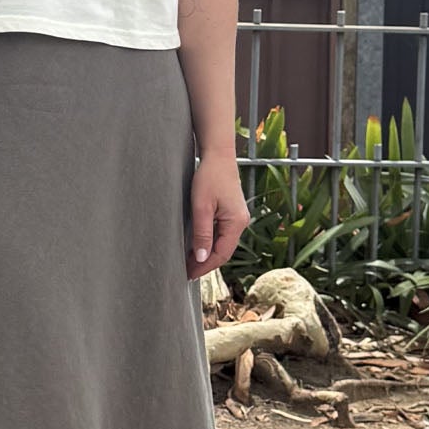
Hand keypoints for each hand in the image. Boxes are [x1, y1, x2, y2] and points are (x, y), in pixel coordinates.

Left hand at [186, 152, 249, 280]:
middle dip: (206, 263)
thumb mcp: (201, 207)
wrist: (218, 155)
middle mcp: (241, 222)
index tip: (189, 274)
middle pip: (224, 251)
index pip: (221, 254)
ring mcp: (238, 218)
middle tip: (187, 272)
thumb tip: (202, 258)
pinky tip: (198, 245)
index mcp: (236, 223)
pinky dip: (210, 243)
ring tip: (189, 262)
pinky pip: (222, 234)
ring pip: (223, 243)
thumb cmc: (209, 176)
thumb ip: (202, 234)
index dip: (205, 266)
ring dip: (207, 254)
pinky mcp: (232, 213)